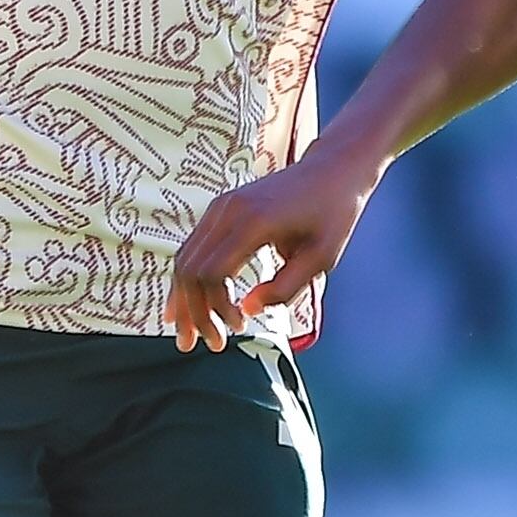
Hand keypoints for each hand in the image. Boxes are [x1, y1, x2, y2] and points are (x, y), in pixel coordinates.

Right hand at [163, 153, 378, 350]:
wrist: (332, 171)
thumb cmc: (333, 215)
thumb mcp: (322, 258)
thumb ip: (285, 288)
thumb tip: (247, 310)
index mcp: (254, 221)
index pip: (213, 272)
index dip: (216, 307)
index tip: (237, 328)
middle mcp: (228, 210)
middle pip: (190, 268)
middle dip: (191, 311)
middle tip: (197, 345)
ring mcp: (221, 206)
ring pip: (185, 258)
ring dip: (183, 299)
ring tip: (187, 334)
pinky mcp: (221, 209)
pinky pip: (193, 247)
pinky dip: (187, 279)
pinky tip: (184, 304)